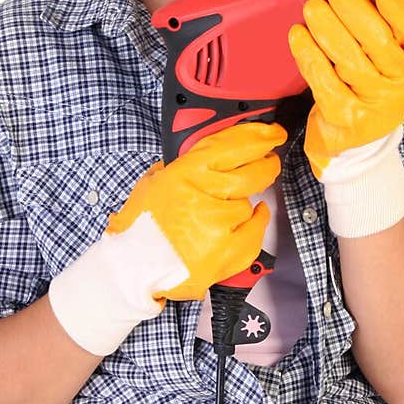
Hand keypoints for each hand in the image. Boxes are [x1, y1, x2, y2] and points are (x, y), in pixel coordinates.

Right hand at [109, 121, 284, 301]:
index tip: (271, 134)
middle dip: (266, 164)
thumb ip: (181, 166)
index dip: (258, 136)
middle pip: (253, 173)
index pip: (233, 145)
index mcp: (186, 173)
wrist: (132, 269)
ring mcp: (217, 227)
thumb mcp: (152, 182)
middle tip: (269, 161)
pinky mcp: (226, 254)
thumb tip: (210, 154)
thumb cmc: (140, 227)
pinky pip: (254, 233)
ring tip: (223, 210)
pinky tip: (249, 220)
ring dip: (243, 203)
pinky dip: (254, 225)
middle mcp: (204, 196)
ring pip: (250, 204)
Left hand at [287, 0, 403, 237]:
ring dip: (328, 28)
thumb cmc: (370, 87)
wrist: (359, 142)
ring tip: (313, 8)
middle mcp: (398, 83)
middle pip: (379, 41)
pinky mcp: (344, 116)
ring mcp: (372, 102)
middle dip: (355, 9)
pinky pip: (323, 80)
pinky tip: (298, 35)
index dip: (400, 7)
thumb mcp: (387, 59)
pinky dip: (308, 54)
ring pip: (349, 59)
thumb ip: (383, 25)